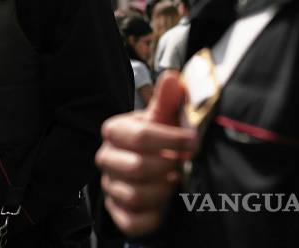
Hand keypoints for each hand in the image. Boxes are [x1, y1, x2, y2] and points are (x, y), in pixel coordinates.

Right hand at [95, 71, 196, 236]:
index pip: (140, 135)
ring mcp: (109, 185)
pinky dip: (152, 216)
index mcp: (115, 131)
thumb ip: (167, 100)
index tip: (193, 141)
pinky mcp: (116, 211)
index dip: (171, 139)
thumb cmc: (158, 138)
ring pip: (133, 195)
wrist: (151, 167)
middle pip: (135, 167)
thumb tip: (172, 77)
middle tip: (179, 164)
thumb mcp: (164, 117)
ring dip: (162, 191)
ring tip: (173, 182)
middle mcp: (106, 157)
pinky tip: (163, 205)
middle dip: (166, 167)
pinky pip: (131, 221)